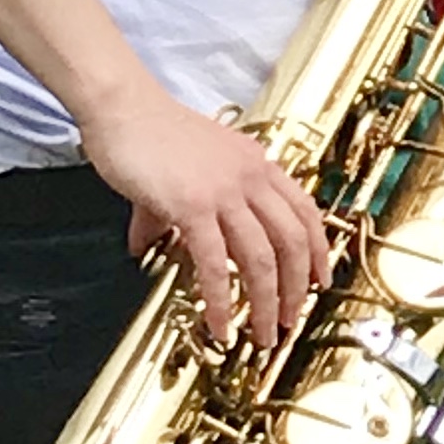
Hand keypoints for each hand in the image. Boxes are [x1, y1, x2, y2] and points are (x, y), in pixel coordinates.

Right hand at [83, 85, 329, 352]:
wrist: (123, 108)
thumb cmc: (149, 134)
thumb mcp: (184, 170)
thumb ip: (176, 210)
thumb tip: (150, 243)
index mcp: (258, 165)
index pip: (305, 211)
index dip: (318, 250)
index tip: (320, 280)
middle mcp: (252, 177)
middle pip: (293, 241)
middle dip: (296, 288)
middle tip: (289, 320)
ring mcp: (226, 192)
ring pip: (261, 258)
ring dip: (265, 303)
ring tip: (261, 334)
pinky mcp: (193, 206)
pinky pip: (216, 263)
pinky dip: (221, 300)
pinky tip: (219, 324)